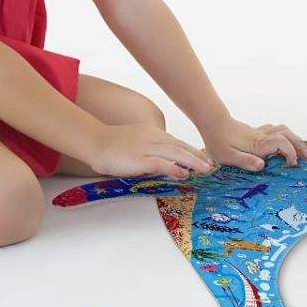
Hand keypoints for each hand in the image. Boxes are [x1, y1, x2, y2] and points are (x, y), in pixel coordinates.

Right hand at [87, 123, 213, 178]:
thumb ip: (149, 150)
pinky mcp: (140, 158)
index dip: (191, 150)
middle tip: (211, 165)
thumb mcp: (135, 141)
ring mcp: (146, 147)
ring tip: (205, 169)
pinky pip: (161, 163)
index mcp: (152, 132)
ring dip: (192, 161)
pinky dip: (174, 167)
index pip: (176, 142)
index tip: (203, 158)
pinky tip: (184, 173)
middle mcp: (152, 137)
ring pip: (175, 153)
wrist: (95, 141)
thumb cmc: (112, 144)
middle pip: (180, 146)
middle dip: (197, 156)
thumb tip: (162, 162)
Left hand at [199, 116, 306, 171]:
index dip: (291, 152)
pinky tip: (285, 142)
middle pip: (287, 135)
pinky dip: (285, 135)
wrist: (211, 122)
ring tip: (302, 152)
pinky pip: (275, 129)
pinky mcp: (256, 132)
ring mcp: (260, 132)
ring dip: (295, 139)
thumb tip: (262, 166)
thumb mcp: (227, 156)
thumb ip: (245, 161)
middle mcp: (262, 136)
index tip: (292, 164)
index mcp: (258, 144)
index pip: (281, 143)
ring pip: (283, 130)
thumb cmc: (217, 141)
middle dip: (300, 146)